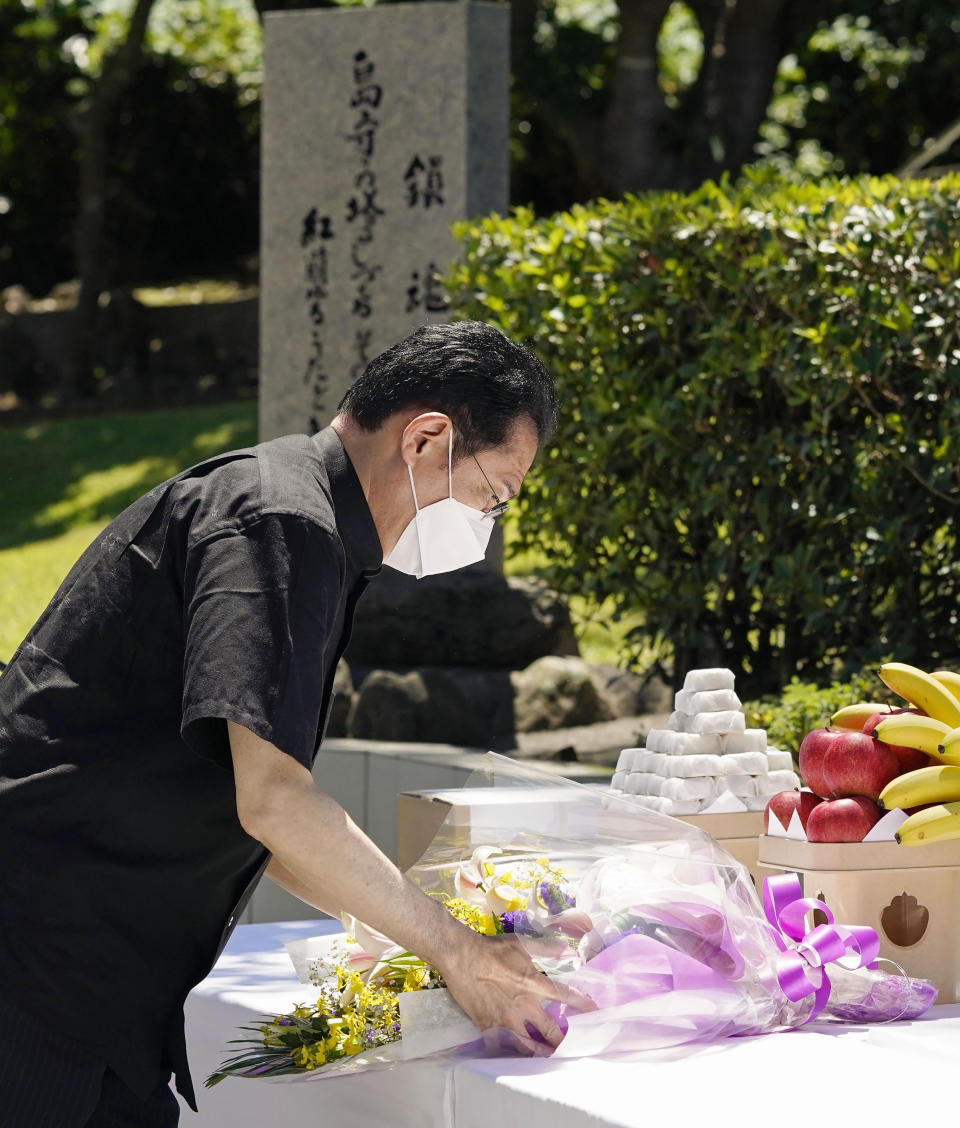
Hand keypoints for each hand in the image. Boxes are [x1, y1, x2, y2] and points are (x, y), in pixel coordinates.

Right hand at [437, 930, 596, 1055]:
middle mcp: (523, 1007)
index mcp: (533, 984)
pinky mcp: (488, 1027)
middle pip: (550, 1032)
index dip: (582, 1005)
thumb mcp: (520, 943)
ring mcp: (506, 1020)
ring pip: (528, 1046)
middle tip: (570, 1047)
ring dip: (539, 1052)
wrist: (461, 958)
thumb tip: (565, 947)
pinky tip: (513, 1054)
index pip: (564, 996)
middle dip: (562, 1042)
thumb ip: (545, 947)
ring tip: (546, 1056)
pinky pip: (502, 1046)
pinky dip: (509, 1050)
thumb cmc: (491, 949)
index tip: (595, 1012)